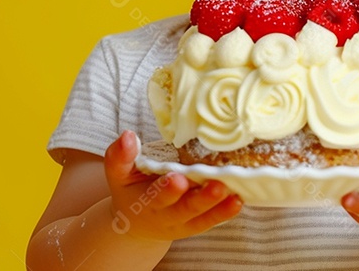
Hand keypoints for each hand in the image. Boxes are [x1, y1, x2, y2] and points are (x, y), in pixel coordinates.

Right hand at [104, 131, 241, 240]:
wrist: (137, 222)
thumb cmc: (131, 190)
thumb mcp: (119, 174)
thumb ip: (120, 156)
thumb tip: (128, 135)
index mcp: (144, 202)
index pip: (155, 196)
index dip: (166, 189)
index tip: (177, 178)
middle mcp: (165, 215)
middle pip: (184, 209)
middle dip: (200, 199)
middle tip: (216, 187)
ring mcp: (183, 222)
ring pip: (202, 217)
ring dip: (219, 207)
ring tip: (234, 195)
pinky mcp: (198, 223)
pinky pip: (212, 220)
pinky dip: (226, 212)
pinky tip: (239, 201)